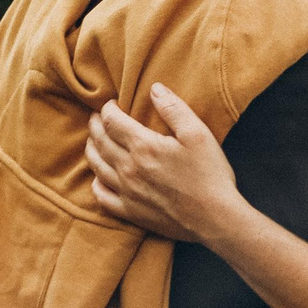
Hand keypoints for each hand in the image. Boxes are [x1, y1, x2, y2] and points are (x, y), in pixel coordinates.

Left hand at [86, 83, 246, 242]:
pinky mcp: (131, 213)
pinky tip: (99, 177)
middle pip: (99, 142)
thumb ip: (173, 108)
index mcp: (143, 146)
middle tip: (96, 118)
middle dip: (95, 126)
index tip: (111, 104)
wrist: (216, 218)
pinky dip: (96, 183)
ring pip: (97, 166)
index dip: (108, 109)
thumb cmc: (210, 174)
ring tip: (94, 141)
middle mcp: (128, 169)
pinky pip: (102, 196)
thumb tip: (155, 88)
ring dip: (92, 149)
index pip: (112, 121)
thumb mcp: (197, 133)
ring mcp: (127, 192)